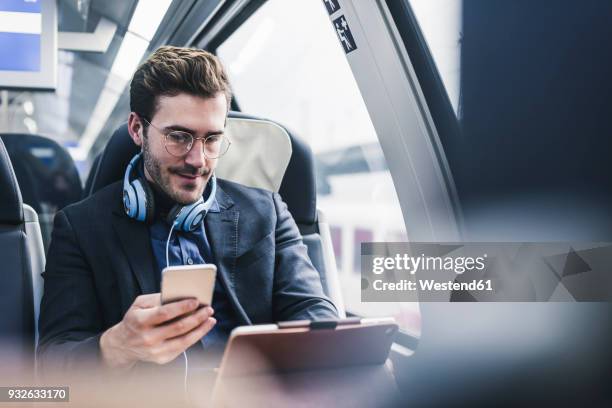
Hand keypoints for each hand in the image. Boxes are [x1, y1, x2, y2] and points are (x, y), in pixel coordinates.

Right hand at [100, 294, 215, 368]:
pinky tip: (202, 329)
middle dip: (197, 317)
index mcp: (140, 321)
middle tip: (208, 309)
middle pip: (178, 327)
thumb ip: (157, 298)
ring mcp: (155, 351)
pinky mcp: (162, 358)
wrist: (123, 345)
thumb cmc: (135, 320)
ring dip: (201, 329)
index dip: (182, 307)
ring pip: (184, 340)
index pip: (164, 313)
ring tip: (210, 319)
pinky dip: (195, 337)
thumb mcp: (139, 304)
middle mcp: (148, 338)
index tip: (195, 301)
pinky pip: (183, 347)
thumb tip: (179, 296)